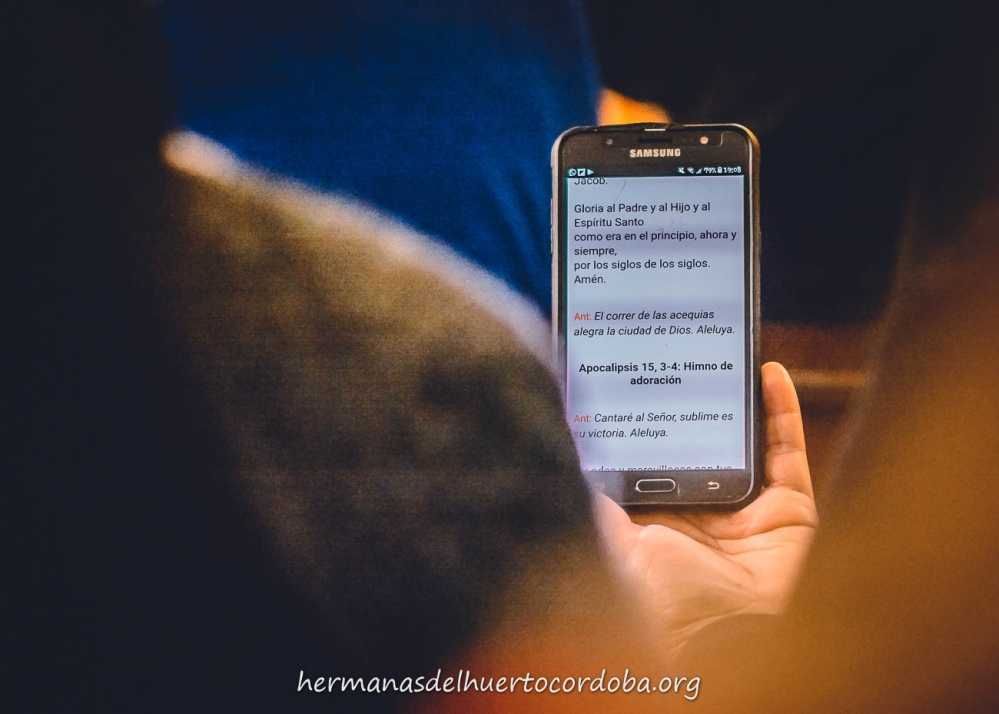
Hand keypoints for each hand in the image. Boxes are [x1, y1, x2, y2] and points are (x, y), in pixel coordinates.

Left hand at [595, 362, 817, 656]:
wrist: (728, 642)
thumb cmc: (665, 603)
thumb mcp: (614, 541)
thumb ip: (597, 496)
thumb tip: (569, 447)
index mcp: (661, 517)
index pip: (654, 454)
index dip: (648, 417)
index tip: (635, 375)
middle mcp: (704, 509)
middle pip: (702, 440)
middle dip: (694, 398)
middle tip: (683, 350)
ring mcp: (748, 509)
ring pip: (746, 438)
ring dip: (739, 396)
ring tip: (725, 351)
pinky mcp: (790, 509)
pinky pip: (786, 448)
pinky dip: (781, 408)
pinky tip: (768, 371)